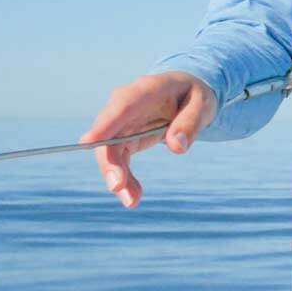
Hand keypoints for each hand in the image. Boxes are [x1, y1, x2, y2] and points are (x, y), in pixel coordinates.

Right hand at [78, 72, 217, 207]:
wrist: (185, 93)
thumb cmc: (194, 95)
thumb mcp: (202, 104)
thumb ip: (190, 122)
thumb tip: (177, 147)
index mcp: (147, 89)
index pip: (123, 105)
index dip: (105, 124)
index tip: (88, 143)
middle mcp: (127, 104)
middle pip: (110, 133)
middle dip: (110, 162)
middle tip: (117, 187)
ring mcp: (122, 122)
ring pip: (110, 151)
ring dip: (118, 177)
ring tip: (132, 201)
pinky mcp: (124, 138)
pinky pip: (119, 160)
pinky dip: (125, 179)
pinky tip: (133, 197)